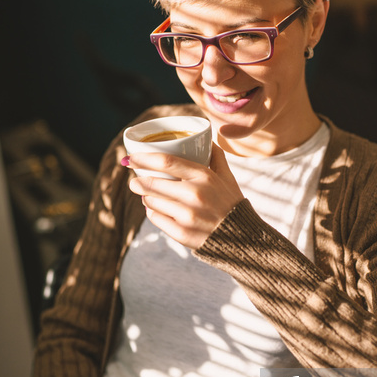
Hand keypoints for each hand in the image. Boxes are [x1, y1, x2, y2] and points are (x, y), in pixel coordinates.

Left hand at [126, 143, 243, 248]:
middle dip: (137, 180)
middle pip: (152, 183)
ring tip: (149, 194)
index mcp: (205, 177)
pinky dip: (152, 212)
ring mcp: (187, 216)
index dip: (143, 158)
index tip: (132, 157)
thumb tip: (206, 137)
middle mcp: (194, 195)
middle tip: (134, 179)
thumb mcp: (227, 176)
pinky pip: (155, 218)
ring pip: (151, 201)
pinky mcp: (181, 234)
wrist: (244, 239)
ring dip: (146, 196)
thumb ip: (215, 155)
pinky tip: (157, 209)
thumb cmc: (232, 204)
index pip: (166, 161)